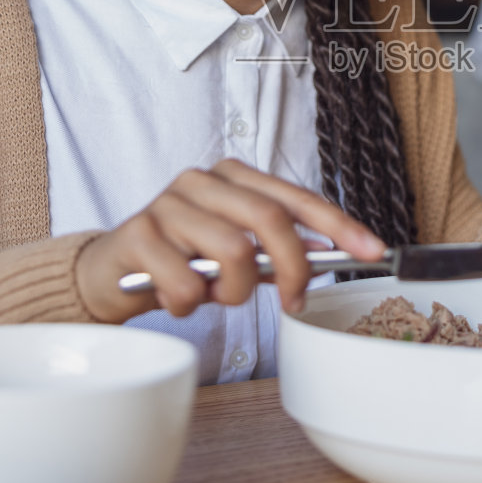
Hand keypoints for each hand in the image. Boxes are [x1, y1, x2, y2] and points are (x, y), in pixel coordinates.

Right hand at [73, 159, 387, 323]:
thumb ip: (273, 250)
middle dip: (292, 268)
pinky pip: (186, 283)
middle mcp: (200, 182)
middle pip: (269, 220)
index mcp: (232, 177)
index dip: (338, 225)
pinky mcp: (137, 235)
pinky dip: (191, 305)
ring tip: (214, 297)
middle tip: (293, 301)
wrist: (109, 274)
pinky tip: (177, 298)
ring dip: (233, 293)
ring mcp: (166, 205)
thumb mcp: (233, 252)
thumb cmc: (180, 260)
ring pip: (232, 254)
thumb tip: (324, 260)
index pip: (295, 197)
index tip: (372, 250)